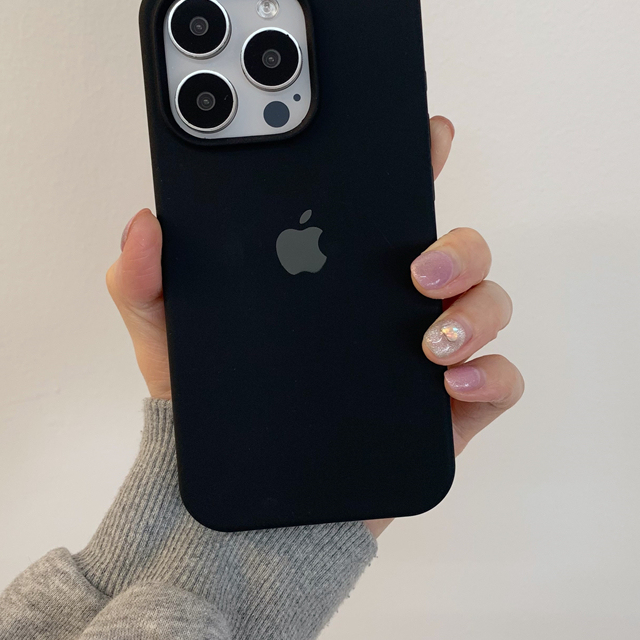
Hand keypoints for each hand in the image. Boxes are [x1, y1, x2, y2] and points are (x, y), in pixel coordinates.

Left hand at [106, 116, 522, 536]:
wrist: (238, 507)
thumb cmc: (210, 407)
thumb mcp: (164, 332)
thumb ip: (141, 278)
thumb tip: (144, 224)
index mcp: (339, 272)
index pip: (389, 205)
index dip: (416, 162)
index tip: (428, 133)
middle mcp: (392, 305)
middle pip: (459, 248)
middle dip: (458, 244)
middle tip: (416, 268)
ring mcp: (424, 356)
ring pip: (487, 304)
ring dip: (476, 309)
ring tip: (430, 339)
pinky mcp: (443, 414)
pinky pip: (498, 381)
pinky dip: (490, 374)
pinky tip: (448, 381)